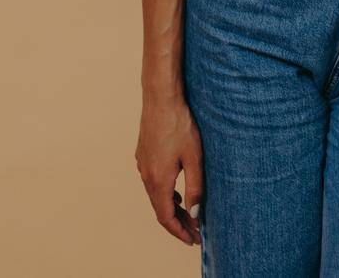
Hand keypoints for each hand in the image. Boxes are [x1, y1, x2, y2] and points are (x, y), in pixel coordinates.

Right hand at [135, 94, 203, 245]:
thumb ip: (195, 187)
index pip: (166, 217)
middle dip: (177, 224)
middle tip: (194, 232)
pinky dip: (164, 195)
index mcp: (159, 180)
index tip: (193, 240)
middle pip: (160, 209)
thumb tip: (195, 213)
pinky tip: (176, 193)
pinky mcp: (143, 155)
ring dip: (171, 209)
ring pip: (155, 196)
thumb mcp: (194, 158)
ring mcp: (142, 165)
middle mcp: (146, 176)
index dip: (179, 231)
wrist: (161, 98)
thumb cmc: (180, 125)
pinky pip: (152, 183)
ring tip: (188, 216)